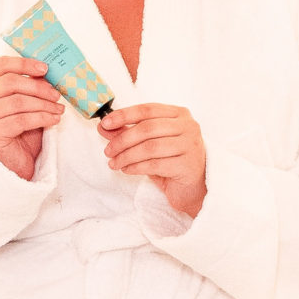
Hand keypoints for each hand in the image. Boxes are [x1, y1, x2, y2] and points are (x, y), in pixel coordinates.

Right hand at [0, 56, 64, 180]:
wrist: (11, 168)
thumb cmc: (16, 136)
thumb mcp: (22, 107)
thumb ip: (28, 89)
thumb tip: (45, 73)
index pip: (0, 66)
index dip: (24, 63)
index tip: (45, 68)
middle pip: (10, 82)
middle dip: (38, 87)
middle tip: (56, 94)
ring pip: (17, 101)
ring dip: (43, 104)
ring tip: (58, 109)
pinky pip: (21, 119)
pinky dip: (42, 117)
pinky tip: (53, 120)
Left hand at [98, 103, 206, 217]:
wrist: (195, 188)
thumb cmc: (172, 161)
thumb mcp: (149, 144)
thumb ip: (128, 132)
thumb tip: (103, 127)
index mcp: (179, 114)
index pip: (147, 109)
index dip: (124, 115)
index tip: (105, 123)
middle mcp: (188, 126)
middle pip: (147, 128)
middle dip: (122, 139)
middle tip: (108, 150)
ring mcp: (190, 145)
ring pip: (150, 147)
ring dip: (126, 156)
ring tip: (114, 163)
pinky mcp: (187, 165)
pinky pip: (154, 164)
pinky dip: (136, 167)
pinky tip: (127, 170)